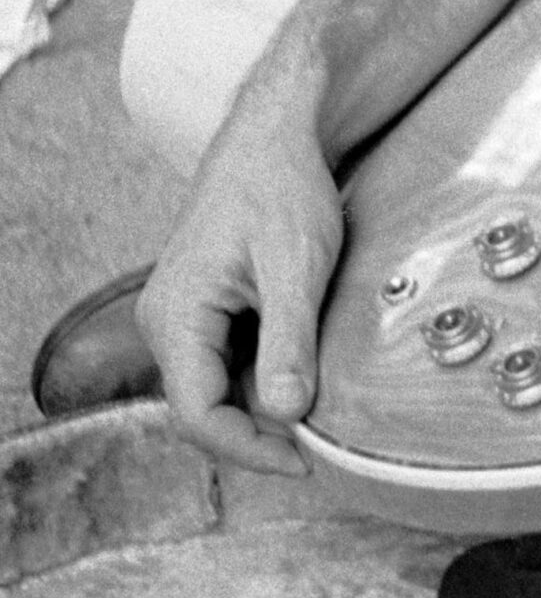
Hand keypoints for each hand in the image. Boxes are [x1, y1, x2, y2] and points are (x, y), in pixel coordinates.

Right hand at [136, 102, 344, 477]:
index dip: (248, 448)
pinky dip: (260, 377)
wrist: (270, 136)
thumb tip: (287, 413)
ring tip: (317, 412)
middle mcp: (164, 320)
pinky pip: (223, 360)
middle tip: (318, 446)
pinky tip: (301, 373)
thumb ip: (288, 342)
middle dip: (257, 433)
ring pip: (213, 387)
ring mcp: (179, 314)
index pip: (197, 413)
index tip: (303, 462)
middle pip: (202, 407)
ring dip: (260, 406)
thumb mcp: (297, 266)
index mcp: (177, 314)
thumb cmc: (282, 188)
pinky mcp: (200, 307)